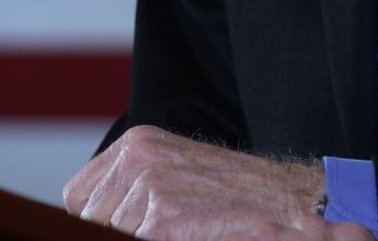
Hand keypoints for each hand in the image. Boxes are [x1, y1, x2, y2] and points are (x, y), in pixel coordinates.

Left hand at [64, 125, 369, 239]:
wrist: (297, 206)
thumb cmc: (242, 200)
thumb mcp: (180, 176)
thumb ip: (137, 191)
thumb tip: (95, 217)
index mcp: (138, 146)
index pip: (80, 198)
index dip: (101, 222)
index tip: (128, 226)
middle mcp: (137, 158)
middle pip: (91, 219)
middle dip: (120, 231)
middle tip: (168, 228)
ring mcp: (148, 188)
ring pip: (110, 229)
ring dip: (139, 236)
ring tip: (185, 231)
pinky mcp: (161, 220)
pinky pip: (131, 236)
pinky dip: (156, 238)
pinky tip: (185, 233)